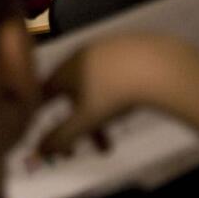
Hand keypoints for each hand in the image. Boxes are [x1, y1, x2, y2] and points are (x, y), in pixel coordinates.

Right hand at [39, 34, 198, 154]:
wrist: (157, 66)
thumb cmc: (114, 93)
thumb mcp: (85, 121)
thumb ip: (61, 137)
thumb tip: (41, 150)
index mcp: (64, 70)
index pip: (43, 93)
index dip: (42, 114)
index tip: (49, 133)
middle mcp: (80, 55)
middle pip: (72, 93)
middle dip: (81, 124)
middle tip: (95, 146)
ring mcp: (104, 49)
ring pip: (94, 86)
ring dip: (100, 114)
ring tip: (115, 134)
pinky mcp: (127, 47)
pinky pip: (112, 74)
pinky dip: (114, 93)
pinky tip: (128, 103)